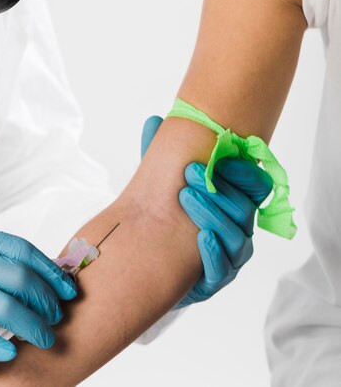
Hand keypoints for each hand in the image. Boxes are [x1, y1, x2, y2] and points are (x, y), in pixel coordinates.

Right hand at [0, 221, 76, 360]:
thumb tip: (29, 277)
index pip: (18, 248)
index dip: (47, 269)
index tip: (66, 287)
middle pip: (16, 276)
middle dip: (45, 299)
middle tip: (57, 316)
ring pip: (2, 305)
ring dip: (32, 324)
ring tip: (45, 338)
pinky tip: (11, 354)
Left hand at [141, 115, 272, 307]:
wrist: (145, 257)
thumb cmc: (162, 214)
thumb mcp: (159, 182)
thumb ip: (158, 153)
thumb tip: (154, 121)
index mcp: (233, 203)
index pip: (256, 186)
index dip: (244, 171)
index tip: (223, 155)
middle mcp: (238, 230)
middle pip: (245, 209)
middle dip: (218, 188)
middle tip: (189, 171)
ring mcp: (229, 257)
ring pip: (237, 239)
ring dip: (213, 215)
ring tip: (186, 196)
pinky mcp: (214, 280)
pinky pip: (223, 270)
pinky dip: (215, 253)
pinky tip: (201, 236)